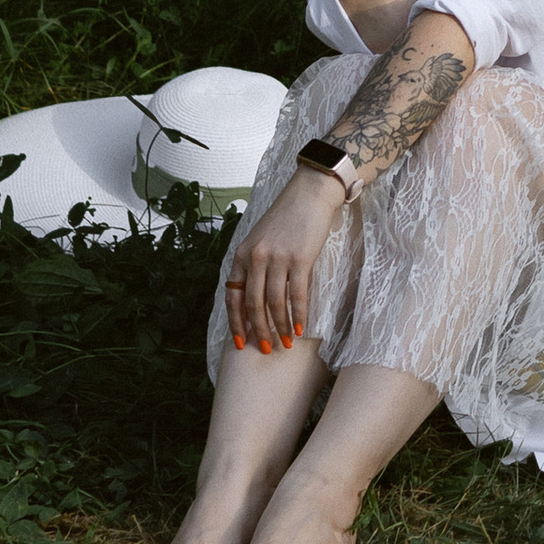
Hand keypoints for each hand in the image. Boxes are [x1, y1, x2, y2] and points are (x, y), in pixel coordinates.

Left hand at [226, 163, 348, 354]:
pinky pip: (296, 294)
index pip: (233, 295)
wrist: (310, 194)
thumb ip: (254, 264)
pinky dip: (297, 314)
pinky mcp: (300, 258)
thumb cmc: (286, 218)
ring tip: (285, 343)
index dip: (236, 322)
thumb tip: (253, 299)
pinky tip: (299, 328)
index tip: (240, 342)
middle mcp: (256, 257)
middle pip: (253, 303)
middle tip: (265, 349)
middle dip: (259, 330)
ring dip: (280, 327)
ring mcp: (278, 257)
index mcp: (243, 254)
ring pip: (274, 302)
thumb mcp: (260, 239)